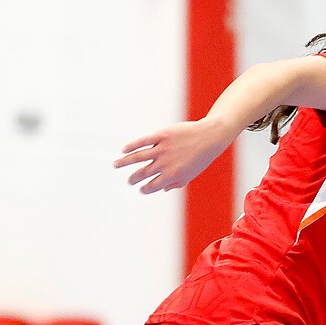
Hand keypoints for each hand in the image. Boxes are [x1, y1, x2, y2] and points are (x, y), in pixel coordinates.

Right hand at [114, 117, 237, 193]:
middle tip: (129, 181)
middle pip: (142, 173)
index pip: (152, 186)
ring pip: (137, 157)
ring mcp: (162, 149)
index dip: (145, 189)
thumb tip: (163, 189)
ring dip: (124, 162)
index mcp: (172, 176)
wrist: (209, 137)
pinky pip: (143, 142)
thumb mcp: (191, 174)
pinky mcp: (161, 136)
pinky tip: (123, 150)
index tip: (141, 188)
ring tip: (115, 165)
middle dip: (134, 178)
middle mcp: (165, 164)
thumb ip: (177, 183)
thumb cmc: (201, 157)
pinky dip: (131, 146)